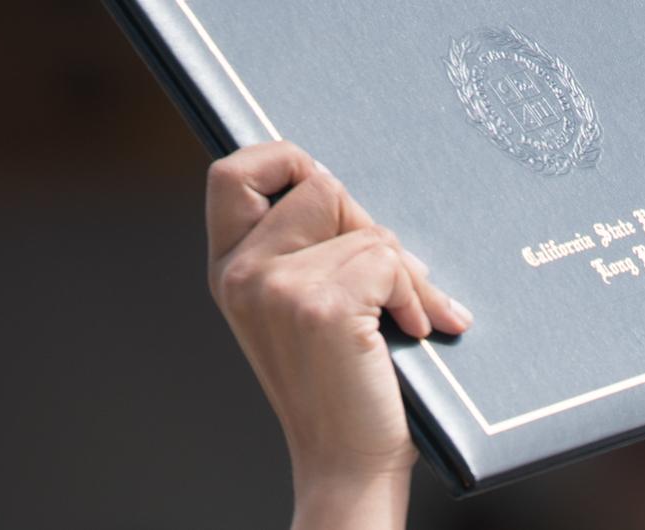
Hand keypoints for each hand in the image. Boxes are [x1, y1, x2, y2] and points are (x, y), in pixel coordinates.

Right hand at [205, 142, 471, 529]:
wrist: (347, 461)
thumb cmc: (343, 384)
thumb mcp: (307, 308)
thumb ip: (310, 250)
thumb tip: (347, 192)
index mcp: (230, 269)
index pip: (232, 171)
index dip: (284, 161)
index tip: (327, 193)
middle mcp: (241, 273)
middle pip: (317, 184)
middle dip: (367, 224)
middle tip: (388, 275)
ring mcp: (275, 287)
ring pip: (365, 228)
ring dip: (402, 271)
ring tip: (405, 317)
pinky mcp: (320, 306)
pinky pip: (388, 260)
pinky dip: (414, 295)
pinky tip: (410, 331)